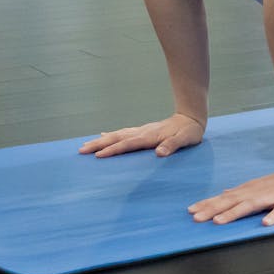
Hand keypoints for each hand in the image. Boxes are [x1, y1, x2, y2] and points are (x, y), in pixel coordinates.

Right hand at [78, 112, 204, 157]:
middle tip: (82, 150)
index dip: (114, 149)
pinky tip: (103, 136)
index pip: (128, 144)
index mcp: (150, 136)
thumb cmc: (189, 131)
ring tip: (86, 145)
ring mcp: (141, 131)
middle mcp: (142, 132)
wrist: (191, 117)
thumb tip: (159, 153)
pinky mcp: (142, 131)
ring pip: (117, 135)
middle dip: (99, 144)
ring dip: (101, 140)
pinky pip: (123, 134)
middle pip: (117, 138)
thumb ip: (172, 145)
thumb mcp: (185, 140)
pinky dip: (111, 135)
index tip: (99, 155)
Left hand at [188, 163, 273, 226]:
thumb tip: (224, 192)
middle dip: (213, 209)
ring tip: (218, 222)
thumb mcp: (262, 185)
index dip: (208, 204)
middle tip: (195, 218)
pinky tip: (265, 223)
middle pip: (233, 201)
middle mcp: (260, 192)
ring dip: (234, 213)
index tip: (190, 211)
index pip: (226, 198)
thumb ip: (244, 191)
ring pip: (252, 204)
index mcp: (252, 190)